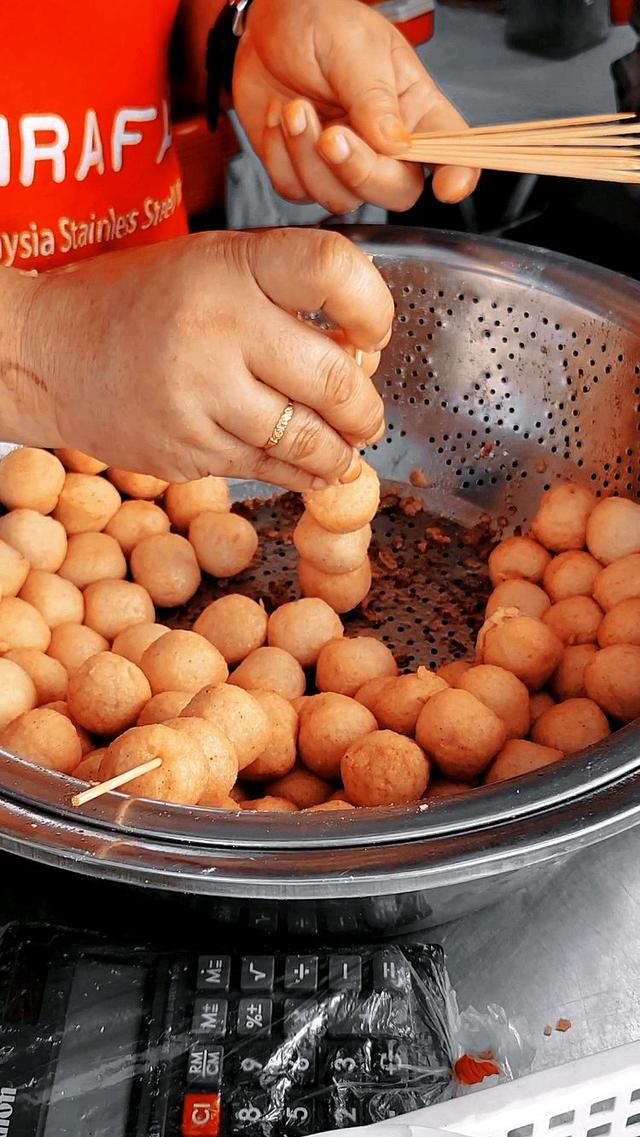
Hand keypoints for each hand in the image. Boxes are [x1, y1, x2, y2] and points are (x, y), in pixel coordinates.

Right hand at [19, 229, 391, 489]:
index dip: (373, 308)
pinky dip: (299, 472)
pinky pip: (266, 468)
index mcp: (230, 266)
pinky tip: (309, 467)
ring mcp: (199, 396)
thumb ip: (282, 294)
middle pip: (333, 378)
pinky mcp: (186, 449)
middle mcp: (217, 328)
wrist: (51, 350)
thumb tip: (361, 352)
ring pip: (306, 439)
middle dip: (365, 408)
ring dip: (340, 452)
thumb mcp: (210, 264)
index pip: (333, 271)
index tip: (373, 334)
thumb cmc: (139, 301)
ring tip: (346, 449)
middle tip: (367, 415)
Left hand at [233, 0, 478, 214]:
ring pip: (342, 199)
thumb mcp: (354, 47)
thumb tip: (395, 145)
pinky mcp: (307, 173)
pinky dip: (281, 157)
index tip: (448, 188)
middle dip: (360, 171)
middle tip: (332, 135)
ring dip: (309, 158)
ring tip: (295, 108)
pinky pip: (297, 191)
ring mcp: (346, 164)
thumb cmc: (322, 21)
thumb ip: (375, 99)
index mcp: (416, 109)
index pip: (453, 151)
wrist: (268, 23)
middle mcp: (386, 145)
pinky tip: (281, 118)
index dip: (458, 175)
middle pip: (396, 191)